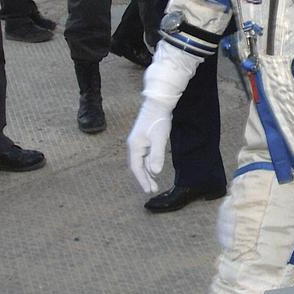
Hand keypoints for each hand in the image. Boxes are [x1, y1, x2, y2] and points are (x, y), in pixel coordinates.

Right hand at [125, 42, 202, 190]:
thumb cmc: (158, 120)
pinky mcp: (144, 139)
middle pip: (137, 166)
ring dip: (146, 172)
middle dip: (144, 179)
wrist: (158, 103)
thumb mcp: (160, 138)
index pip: (136, 168)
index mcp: (135, 146)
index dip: (142, 180)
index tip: (148, 190)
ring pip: (141, 161)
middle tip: (152, 190)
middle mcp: (134, 145)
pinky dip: (148, 164)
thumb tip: (155, 171)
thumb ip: (157, 155)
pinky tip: (154, 169)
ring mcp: (138, 142)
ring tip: (154, 183)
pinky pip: (144, 156)